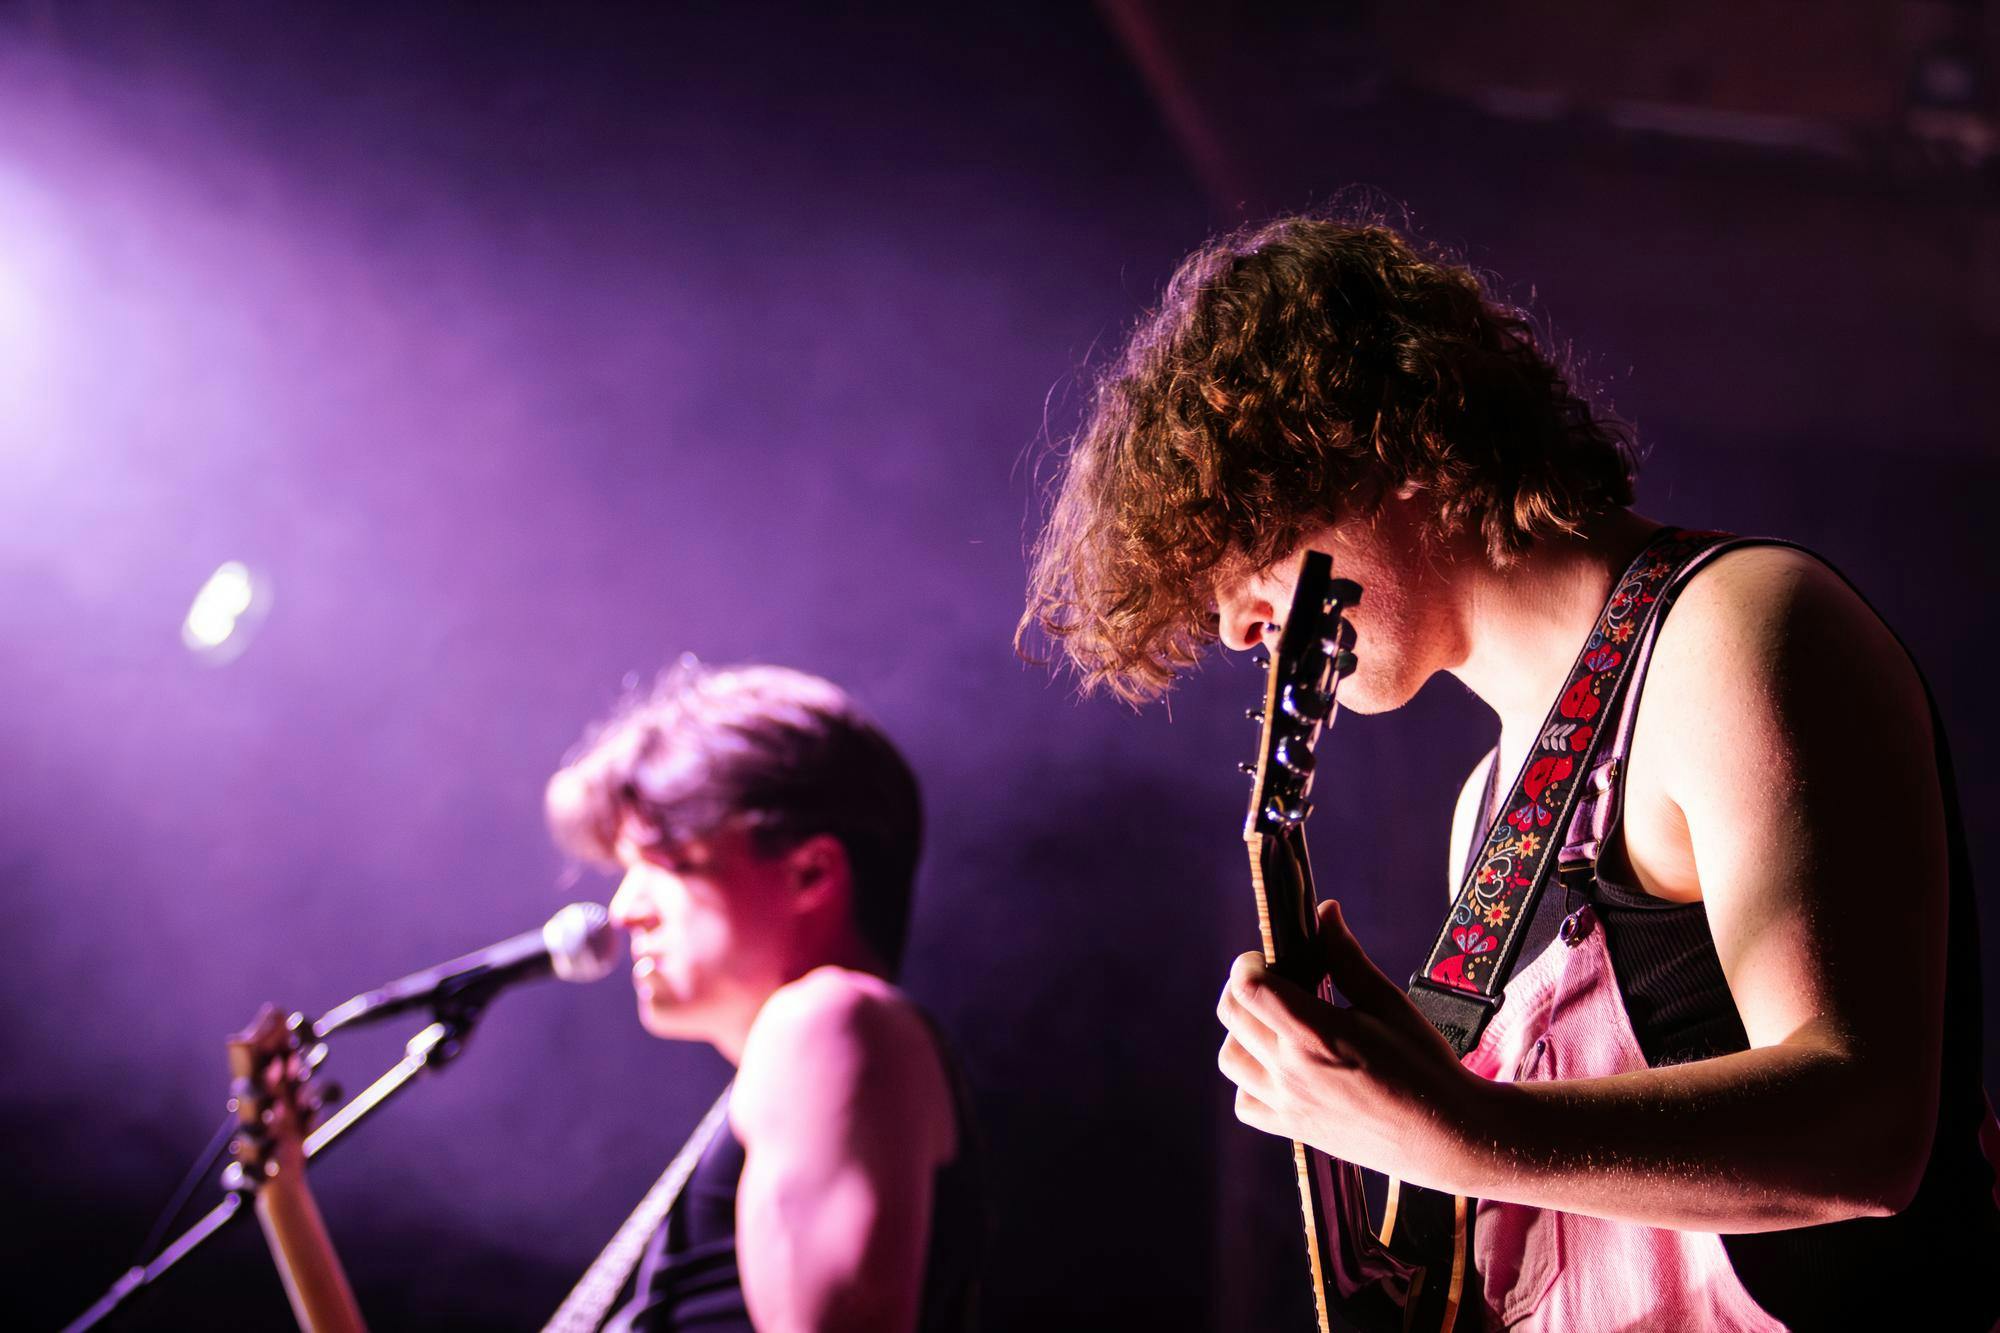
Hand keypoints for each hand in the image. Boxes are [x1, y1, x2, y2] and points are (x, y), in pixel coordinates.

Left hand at [1216, 900, 1487, 1190]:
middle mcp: (1292, 1071)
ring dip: (1242, 1033)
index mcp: (1316, 1034)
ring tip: (1277, 1025)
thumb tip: (1325, 910)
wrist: (1447, 1135)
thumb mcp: (1389, 1003)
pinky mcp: (1293, 1130)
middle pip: (1232, 1014)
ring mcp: (1288, 1104)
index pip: (1249, 987)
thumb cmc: (1425, 1066)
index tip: (1271, 958)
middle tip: (1278, 983)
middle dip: (1246, 987)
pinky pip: (1244, 1102)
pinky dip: (1249, 1081)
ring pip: (1229, 1058)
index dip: (1250, 963)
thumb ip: (1347, 958)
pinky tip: (1280, 1069)